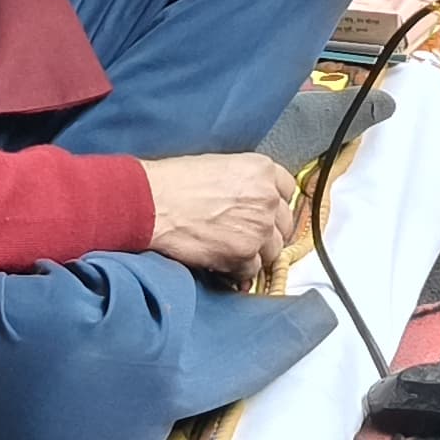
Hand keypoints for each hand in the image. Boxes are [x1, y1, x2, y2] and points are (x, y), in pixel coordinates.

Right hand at [139, 151, 300, 281]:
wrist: (151, 203)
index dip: (275, 205)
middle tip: (249, 238)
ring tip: (233, 253)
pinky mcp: (244, 253)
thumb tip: (251, 201)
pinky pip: (253, 270)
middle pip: (284, 224)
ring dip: (256, 254)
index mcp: (261, 170)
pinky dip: (240, 272)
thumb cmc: (174, 183)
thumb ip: (246, 183)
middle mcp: (267, 198)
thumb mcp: (220, 167)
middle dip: (269, 233)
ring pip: (273, 250)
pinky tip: (225, 267)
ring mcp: (259, 227)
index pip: (288, 190)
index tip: (267, 214)